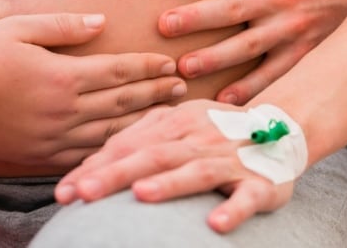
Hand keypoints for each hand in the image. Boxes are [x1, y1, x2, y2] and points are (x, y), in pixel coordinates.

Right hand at [0, 13, 187, 167]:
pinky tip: (129, 144)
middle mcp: (67, 109)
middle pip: (124, 101)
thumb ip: (62, 25)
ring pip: (113, 131)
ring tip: (168, 115)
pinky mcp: (44, 156)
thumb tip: (102, 21)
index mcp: (63, 75)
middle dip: (156, 92)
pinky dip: (115, 148)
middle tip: (182, 87)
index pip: (119, 70)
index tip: (170, 63)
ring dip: (144, 122)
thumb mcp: (17, 28)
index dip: (148, 66)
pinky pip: (89, 154)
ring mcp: (56, 137)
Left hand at [54, 100, 292, 232]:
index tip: (65, 190)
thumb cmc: (212, 133)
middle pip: (154, 154)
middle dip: (116, 174)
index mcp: (175, 122)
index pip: (128, 144)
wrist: (281, 129)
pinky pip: (248, 198)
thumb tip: (88, 163)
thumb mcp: (176, 125)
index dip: (95, 166)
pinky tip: (215, 225)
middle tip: (82, 193)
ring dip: (170, 183)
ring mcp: (230, 159)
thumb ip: (138, 139)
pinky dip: (233, 210)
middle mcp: (200, 136)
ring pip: (197, 170)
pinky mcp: (261, 183)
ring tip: (141, 195)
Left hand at [158, 0, 346, 103]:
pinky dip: (251, 90)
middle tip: (164, 25)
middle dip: (198, 18)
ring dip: (217, 58)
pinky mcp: (301, 55)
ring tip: (185, 67)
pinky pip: (274, 75)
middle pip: (233, 8)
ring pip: (249, 46)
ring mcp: (290, 29)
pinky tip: (224, 102)